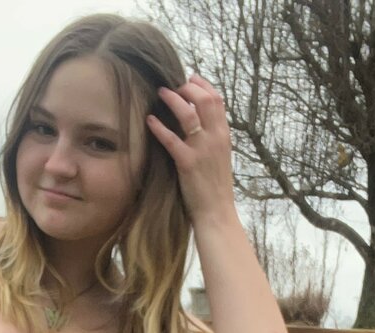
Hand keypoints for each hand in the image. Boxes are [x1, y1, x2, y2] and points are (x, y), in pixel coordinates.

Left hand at [146, 72, 235, 221]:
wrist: (217, 213)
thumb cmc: (215, 189)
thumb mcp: (220, 158)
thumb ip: (212, 139)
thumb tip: (200, 125)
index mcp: (224, 136)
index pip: (217, 100)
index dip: (203, 85)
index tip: (190, 78)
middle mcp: (215, 138)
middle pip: (205, 100)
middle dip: (188, 87)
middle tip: (173, 85)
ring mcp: (202, 149)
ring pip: (189, 113)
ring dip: (174, 99)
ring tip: (161, 93)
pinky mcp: (188, 163)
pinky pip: (171, 139)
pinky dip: (159, 127)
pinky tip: (149, 120)